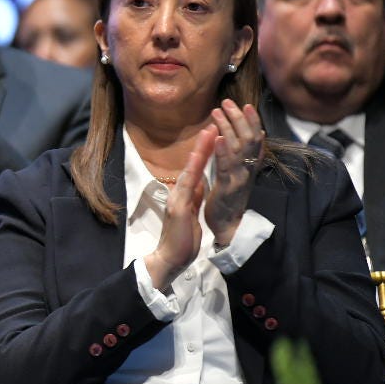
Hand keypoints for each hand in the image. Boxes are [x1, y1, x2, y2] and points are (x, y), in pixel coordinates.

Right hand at [143, 128, 213, 290]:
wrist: (171, 258)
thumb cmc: (182, 239)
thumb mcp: (190, 213)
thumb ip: (192, 197)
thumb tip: (198, 184)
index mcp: (184, 195)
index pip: (196, 169)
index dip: (204, 152)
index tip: (213, 135)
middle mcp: (178, 193)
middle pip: (192, 165)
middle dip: (202, 145)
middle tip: (212, 124)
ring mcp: (177, 199)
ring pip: (190, 170)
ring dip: (199, 151)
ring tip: (209, 133)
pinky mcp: (178, 208)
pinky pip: (187, 186)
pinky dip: (193, 171)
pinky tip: (198, 159)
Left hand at [203, 100, 263, 244]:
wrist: (228, 228)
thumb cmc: (229, 201)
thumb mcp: (237, 175)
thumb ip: (243, 157)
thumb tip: (254, 135)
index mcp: (248, 166)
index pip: (254, 139)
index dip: (252, 121)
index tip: (246, 104)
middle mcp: (247, 169)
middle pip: (248, 138)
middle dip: (239, 118)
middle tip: (228, 101)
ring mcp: (239, 177)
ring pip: (237, 148)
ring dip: (228, 127)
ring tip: (218, 111)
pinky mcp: (228, 187)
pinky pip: (226, 166)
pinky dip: (222, 150)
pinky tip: (216, 136)